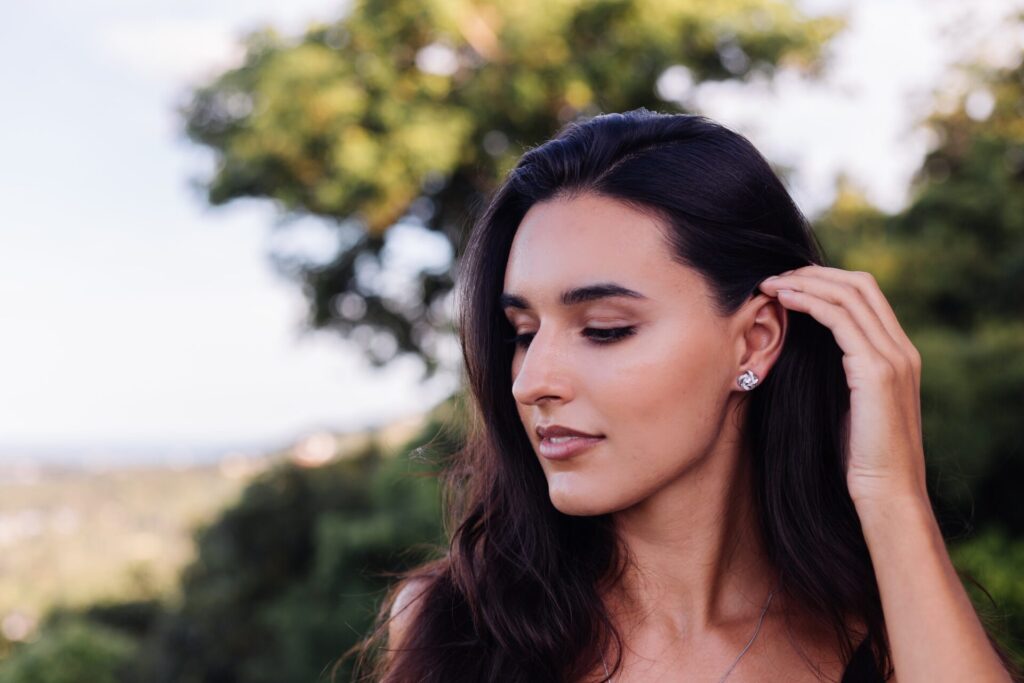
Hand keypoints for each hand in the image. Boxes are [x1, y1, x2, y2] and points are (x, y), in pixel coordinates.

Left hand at [758, 266, 928, 507]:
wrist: (888, 494)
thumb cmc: (861, 459)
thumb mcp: (849, 406)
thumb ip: (839, 375)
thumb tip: (805, 354)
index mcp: (899, 355)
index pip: (867, 295)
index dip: (826, 281)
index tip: (788, 283)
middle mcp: (902, 350)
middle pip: (860, 284)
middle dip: (814, 274)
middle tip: (774, 276)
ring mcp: (894, 358)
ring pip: (849, 295)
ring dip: (806, 284)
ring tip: (770, 285)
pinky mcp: (877, 372)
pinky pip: (841, 320)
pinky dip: (810, 303)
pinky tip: (784, 302)